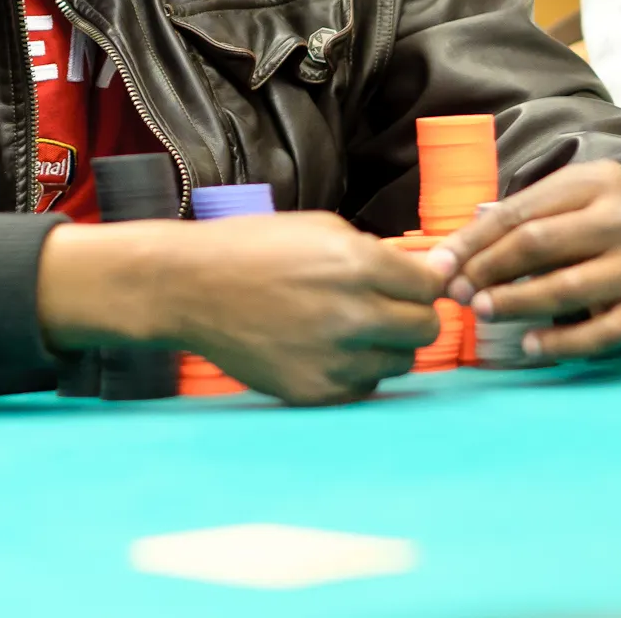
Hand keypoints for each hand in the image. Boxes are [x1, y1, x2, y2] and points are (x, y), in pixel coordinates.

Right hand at [38, 212, 442, 405]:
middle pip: (426, 330)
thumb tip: (425, 273)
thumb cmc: (252, 247)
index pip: (431, 286)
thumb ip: (376, 253)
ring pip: (400, 363)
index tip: (415, 284)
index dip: (426, 283)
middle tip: (385, 306)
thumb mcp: (319, 228)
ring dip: (385, 345)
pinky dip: (356, 370)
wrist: (190, 287)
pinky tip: (326, 348)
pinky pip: (365, 387)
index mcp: (358, 264)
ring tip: (347, 326)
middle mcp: (354, 314)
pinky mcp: (317, 392)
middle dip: (412, 315)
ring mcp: (337, 359)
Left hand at [427, 160, 620, 360]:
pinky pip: (599, 334)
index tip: (440, 266)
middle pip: (539, 244)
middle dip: (489, 269)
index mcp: (595, 181)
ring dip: (515, 303)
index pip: (519, 212)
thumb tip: (443, 259)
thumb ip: (505, 223)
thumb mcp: (556, 206)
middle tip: (458, 292)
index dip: (473, 241)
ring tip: (482, 312)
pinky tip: (529, 345)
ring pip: (566, 287)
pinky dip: (560, 343)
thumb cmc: (587, 227)